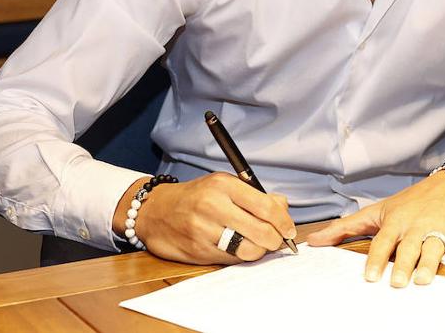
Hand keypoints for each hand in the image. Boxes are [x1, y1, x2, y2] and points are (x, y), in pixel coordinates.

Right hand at [113, 173, 295, 264]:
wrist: (155, 211)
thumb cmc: (196, 196)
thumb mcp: (224, 184)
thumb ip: (255, 195)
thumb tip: (283, 207)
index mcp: (224, 185)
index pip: (266, 207)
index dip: (284, 222)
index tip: (289, 229)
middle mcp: (213, 206)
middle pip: (261, 232)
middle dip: (275, 240)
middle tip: (278, 241)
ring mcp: (204, 230)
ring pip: (248, 250)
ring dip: (259, 251)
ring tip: (258, 245)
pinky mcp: (197, 251)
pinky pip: (230, 260)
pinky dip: (240, 257)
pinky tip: (238, 248)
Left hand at [306, 173, 444, 286]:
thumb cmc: (412, 202)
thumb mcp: (379, 211)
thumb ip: (346, 227)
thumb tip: (314, 241)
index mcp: (396, 221)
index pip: (383, 241)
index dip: (376, 258)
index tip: (369, 276)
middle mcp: (417, 225)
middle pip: (409, 247)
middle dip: (403, 264)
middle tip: (396, 283)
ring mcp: (441, 228)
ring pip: (434, 248)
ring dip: (429, 264)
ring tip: (422, 280)